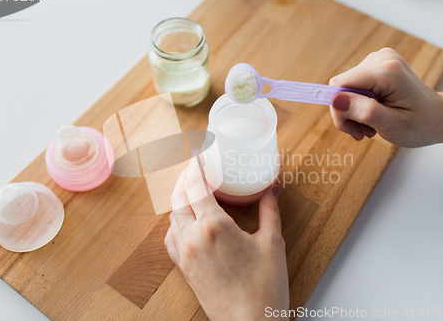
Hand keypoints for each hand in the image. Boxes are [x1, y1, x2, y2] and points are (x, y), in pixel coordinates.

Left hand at [165, 155, 288, 320]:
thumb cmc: (263, 287)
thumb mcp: (272, 243)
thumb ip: (269, 211)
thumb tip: (271, 190)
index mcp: (214, 226)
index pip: (196, 186)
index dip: (195, 167)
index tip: (198, 154)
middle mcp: (192, 237)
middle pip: (179, 197)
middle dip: (185, 178)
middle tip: (195, 167)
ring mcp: (184, 254)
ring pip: (172, 216)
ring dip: (179, 197)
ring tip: (191, 189)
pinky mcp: (183, 268)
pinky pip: (171, 237)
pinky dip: (175, 221)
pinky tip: (185, 221)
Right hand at [329, 47, 442, 147]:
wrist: (437, 118)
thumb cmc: (420, 124)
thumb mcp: (392, 125)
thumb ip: (364, 111)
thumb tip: (336, 100)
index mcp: (388, 71)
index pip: (340, 85)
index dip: (340, 109)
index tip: (354, 129)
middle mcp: (381, 58)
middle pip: (340, 87)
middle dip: (346, 113)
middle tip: (364, 132)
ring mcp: (378, 59)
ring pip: (343, 88)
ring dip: (352, 111)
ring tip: (371, 124)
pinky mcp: (374, 64)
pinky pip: (351, 86)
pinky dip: (357, 104)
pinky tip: (372, 114)